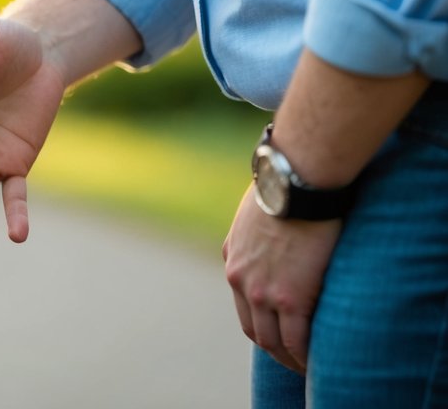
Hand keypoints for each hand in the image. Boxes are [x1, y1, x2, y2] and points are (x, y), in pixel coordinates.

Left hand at [223, 185, 341, 372]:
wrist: (296, 183)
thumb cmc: (285, 185)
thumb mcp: (257, 207)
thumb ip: (259, 226)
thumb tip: (274, 223)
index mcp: (232, 257)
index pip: (241, 300)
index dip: (259, 319)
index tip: (277, 329)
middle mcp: (240, 278)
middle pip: (252, 327)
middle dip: (271, 346)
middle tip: (291, 356)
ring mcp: (261, 291)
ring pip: (271, 340)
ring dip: (287, 357)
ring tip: (306, 365)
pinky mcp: (289, 298)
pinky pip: (296, 340)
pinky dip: (304, 356)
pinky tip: (316, 361)